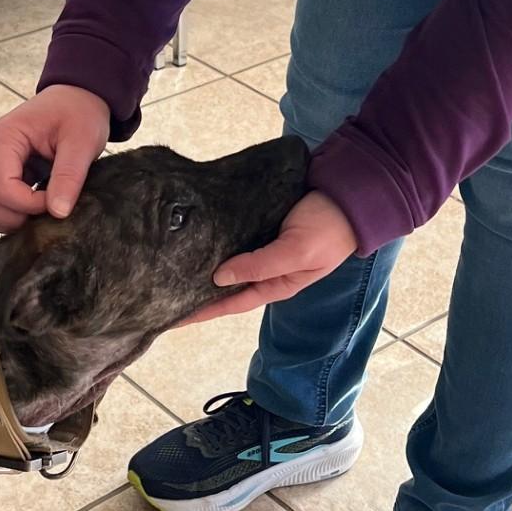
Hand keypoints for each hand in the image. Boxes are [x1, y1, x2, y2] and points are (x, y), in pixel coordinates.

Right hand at [0, 85, 110, 231]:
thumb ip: (69, 176)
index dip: (29, 205)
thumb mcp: (83, 141)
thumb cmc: (77, 112)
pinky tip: (35, 205)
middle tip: (45, 212)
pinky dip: (9, 214)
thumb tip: (58, 212)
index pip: (1, 188)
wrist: (76, 99)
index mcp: (3, 138)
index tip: (58, 202)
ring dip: (8, 218)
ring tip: (40, 210)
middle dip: (13, 217)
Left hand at [184, 190, 357, 323]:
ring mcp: (262, 245)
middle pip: (225, 284)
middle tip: (163, 290)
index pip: (232, 302)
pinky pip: (232, 234)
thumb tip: (218, 277)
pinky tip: (194, 235)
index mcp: (276, 283)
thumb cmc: (329, 230)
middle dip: (197, 289)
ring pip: (226, 259)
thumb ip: (260, 265)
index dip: (203, 310)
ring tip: (171, 264)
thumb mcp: (296, 252)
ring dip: (202, 262)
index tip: (173, 316)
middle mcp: (266, 268)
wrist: (348, 194)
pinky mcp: (260, 222)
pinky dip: (214, 237)